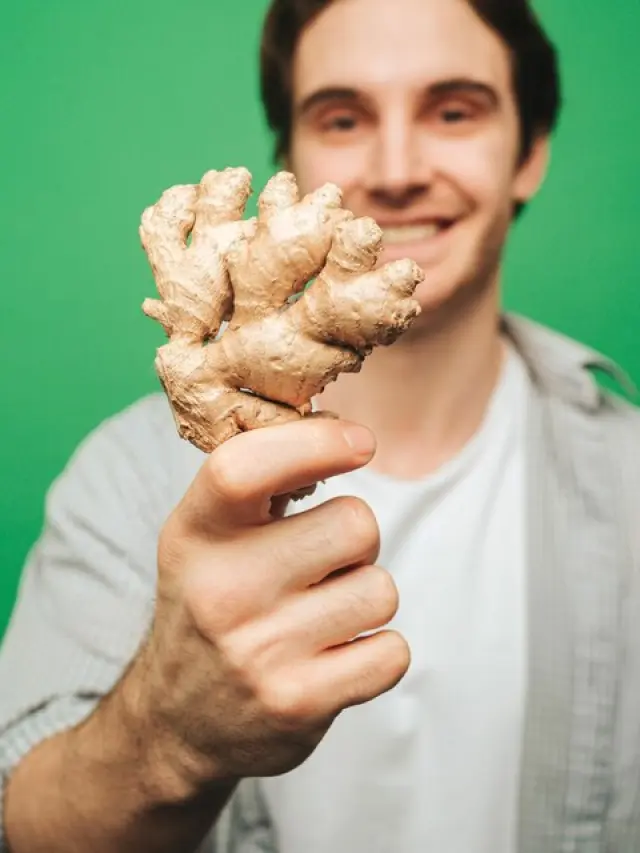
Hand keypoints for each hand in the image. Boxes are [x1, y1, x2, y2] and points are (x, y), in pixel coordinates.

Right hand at [125, 418, 408, 798]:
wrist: (178, 722)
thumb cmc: (210, 604)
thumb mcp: (205, 536)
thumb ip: (259, 482)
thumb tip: (343, 430)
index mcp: (195, 533)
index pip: (246, 467)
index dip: (316, 443)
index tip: (360, 442)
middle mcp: (221, 590)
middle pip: (356, 525)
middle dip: (357, 540)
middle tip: (323, 564)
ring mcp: (259, 652)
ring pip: (381, 590)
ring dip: (365, 599)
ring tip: (320, 615)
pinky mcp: (299, 703)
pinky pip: (392, 652)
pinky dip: (378, 653)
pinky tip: (334, 657)